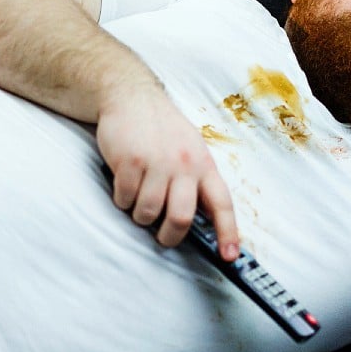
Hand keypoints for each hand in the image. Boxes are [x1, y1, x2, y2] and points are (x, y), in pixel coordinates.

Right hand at [97, 94, 239, 260]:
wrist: (132, 95)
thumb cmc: (162, 128)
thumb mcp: (191, 149)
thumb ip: (197, 180)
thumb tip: (201, 219)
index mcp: (204, 165)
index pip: (221, 204)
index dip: (227, 232)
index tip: (229, 256)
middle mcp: (184, 164)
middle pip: (182, 218)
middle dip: (170, 236)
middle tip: (162, 236)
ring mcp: (156, 162)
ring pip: (148, 213)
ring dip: (140, 216)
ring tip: (138, 202)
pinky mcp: (129, 161)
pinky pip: (124, 199)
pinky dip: (121, 200)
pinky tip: (124, 185)